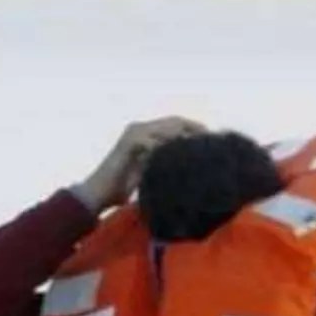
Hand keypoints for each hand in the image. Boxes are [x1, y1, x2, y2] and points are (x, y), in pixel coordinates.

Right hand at [76, 117, 206, 212]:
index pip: (178, 124)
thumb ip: (171, 163)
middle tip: (213, 141)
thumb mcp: (155, 172)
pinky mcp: (129, 142)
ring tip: (203, 148)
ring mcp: (134, 133)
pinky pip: (155, 140)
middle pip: (176, 121)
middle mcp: (141, 128)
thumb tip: (198, 165)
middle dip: (197, 130)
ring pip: (168, 128)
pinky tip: (184, 157)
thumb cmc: (126, 186)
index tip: (215, 140)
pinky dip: (170, 147)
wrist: (100, 194)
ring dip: (187, 137)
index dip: (197, 130)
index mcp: (147, 133)